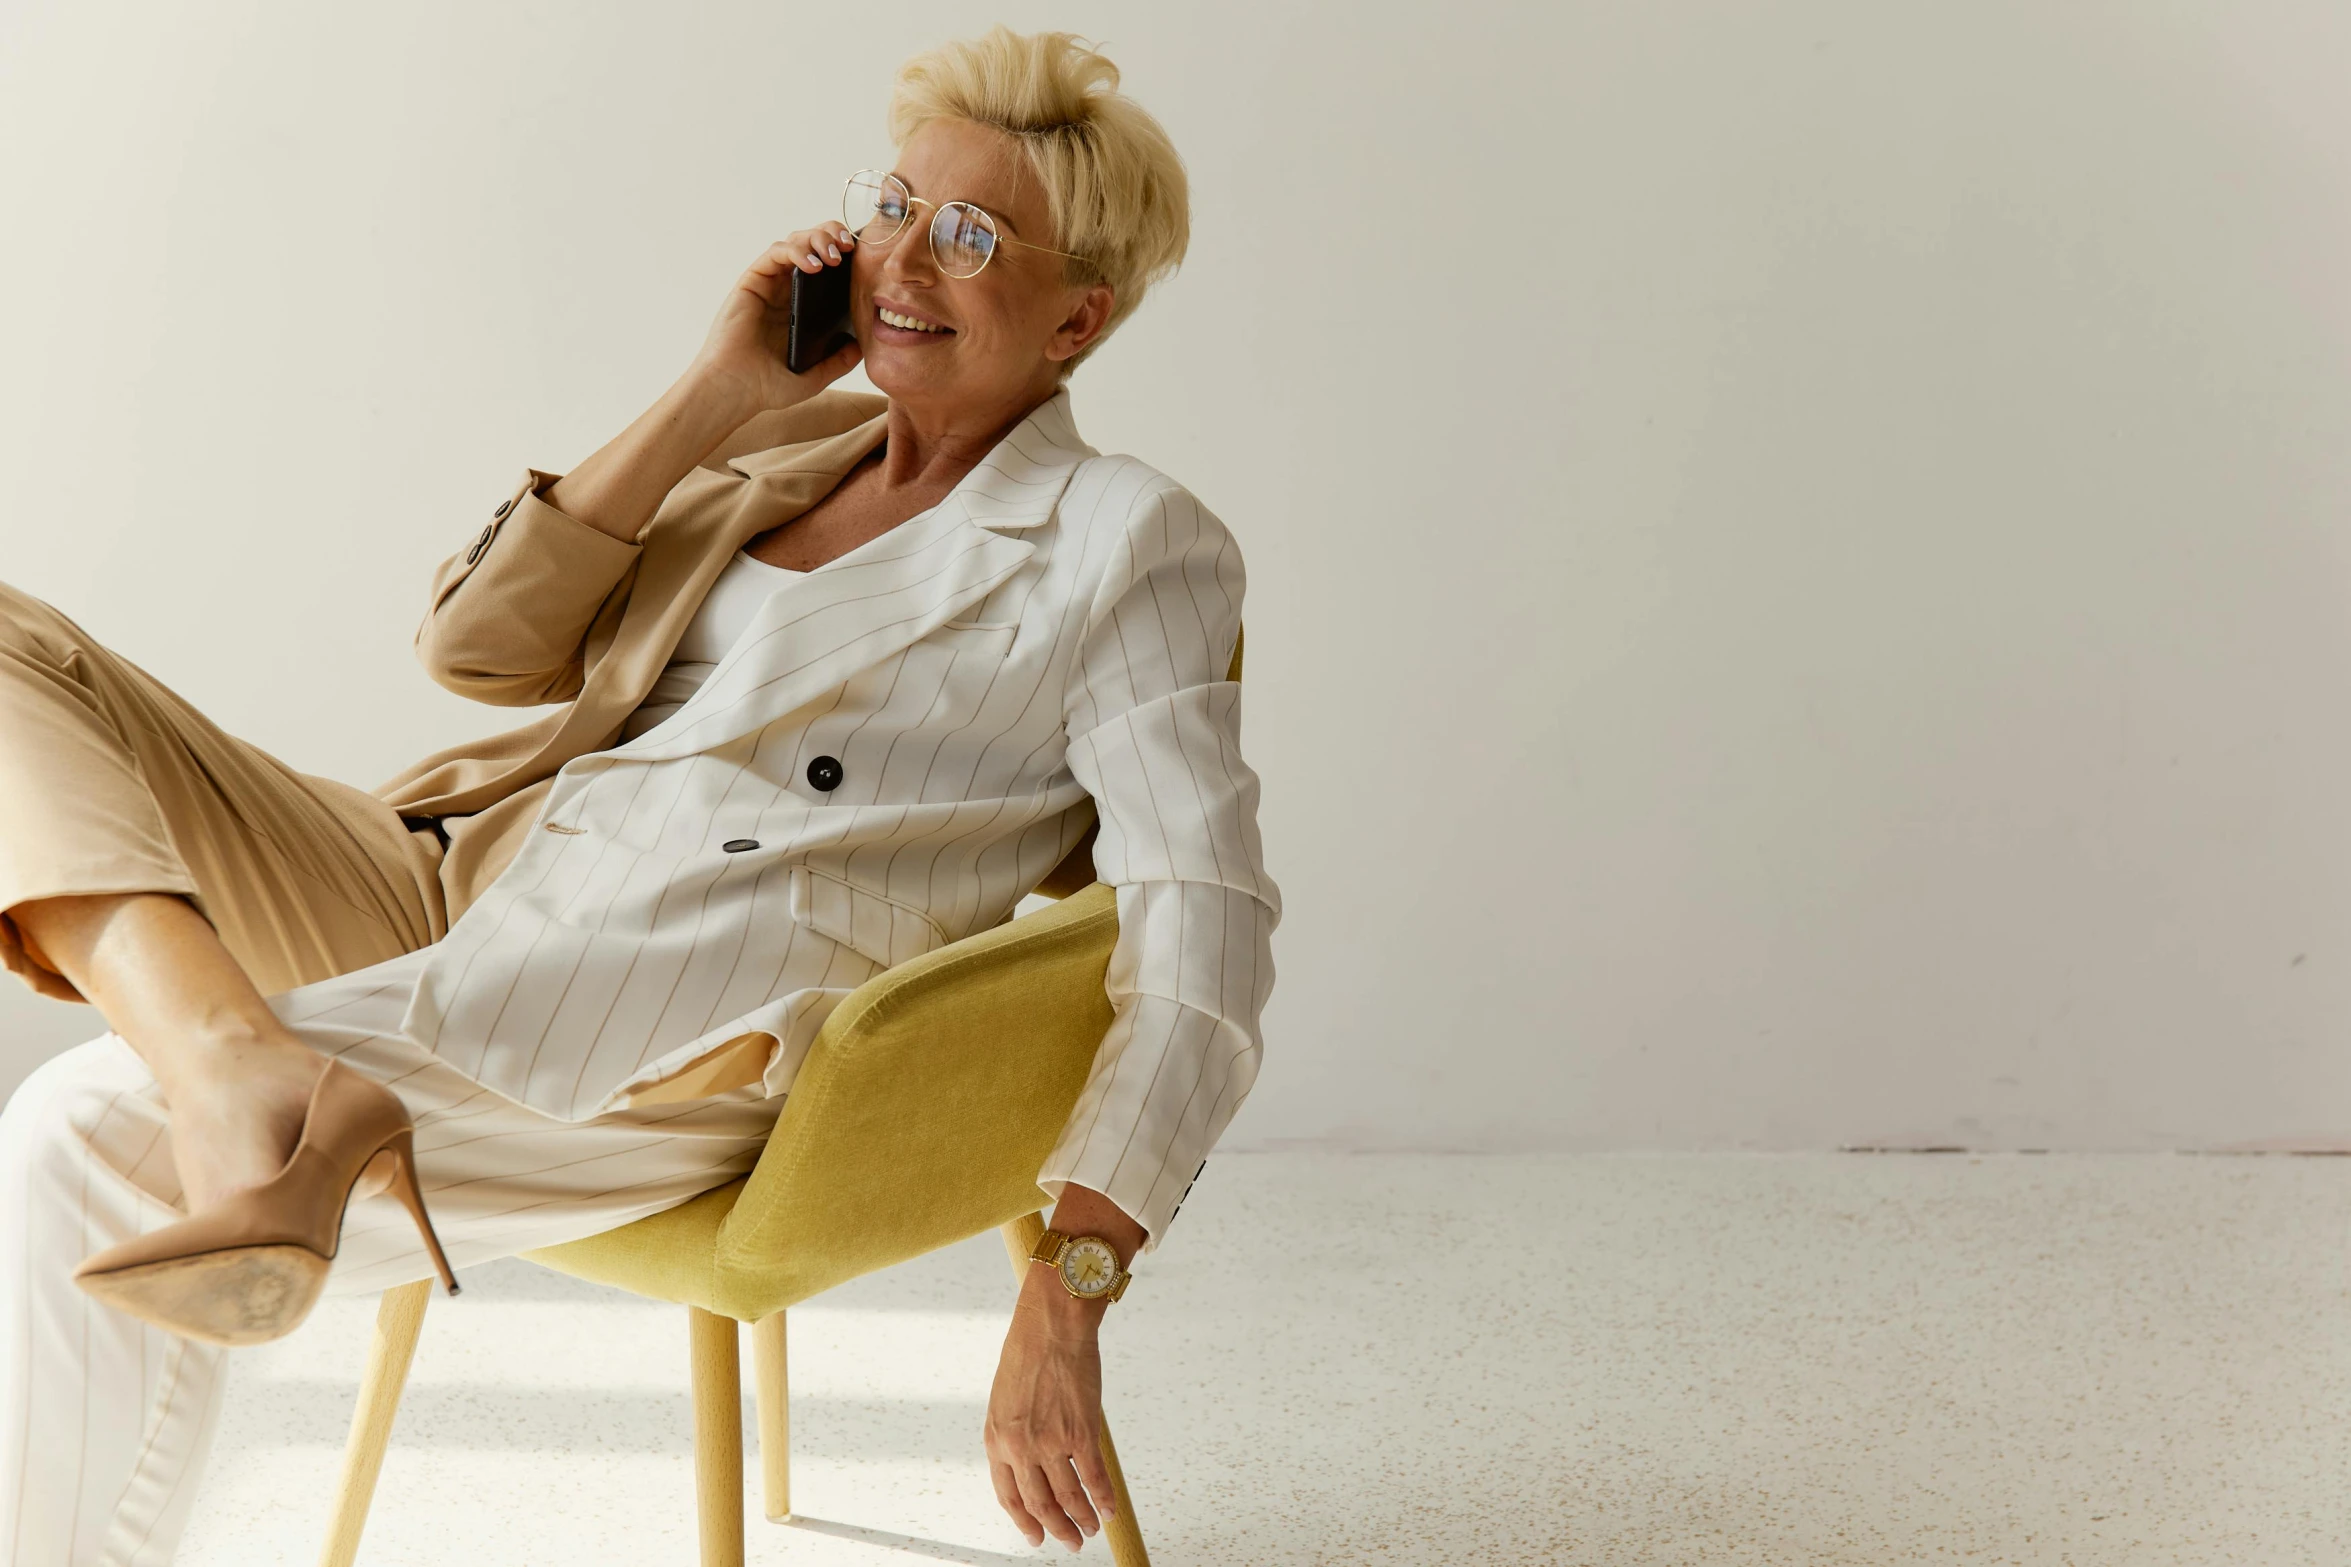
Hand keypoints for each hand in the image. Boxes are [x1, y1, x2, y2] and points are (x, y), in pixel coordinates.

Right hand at [688, 227, 863, 412]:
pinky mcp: (753, 281)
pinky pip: (776, 254)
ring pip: (795, 242)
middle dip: (833, 236)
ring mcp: (770, 284)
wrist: (736, 390)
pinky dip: (795, 251)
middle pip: (813, 245)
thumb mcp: (815, 378)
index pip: (829, 268)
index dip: (847, 255)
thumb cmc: (768, 386)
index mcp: (805, 307)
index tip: (865, 258)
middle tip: (850, 247)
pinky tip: (813, 265)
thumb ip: (838, 362)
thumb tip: (862, 345)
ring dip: (817, 240)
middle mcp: (788, 290)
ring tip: (834, 257)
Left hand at [985, 1263, 1117, 1551]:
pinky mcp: (1080, 1434)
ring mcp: (1050, 1443)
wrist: (1051, 1324)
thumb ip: (1014, 1431)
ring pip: (1068, 1498)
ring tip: (1090, 1529)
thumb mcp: (1006, 1398)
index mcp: (996, 1439)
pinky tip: (1109, 1510)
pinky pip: (1094, 1479)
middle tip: (1071, 1541)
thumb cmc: (1030, 1351)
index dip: (1024, 1521)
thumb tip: (1031, 1458)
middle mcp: (1020, 1447)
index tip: (1036, 1535)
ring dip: (1082, 1519)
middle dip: (1057, 1529)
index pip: (1009, 1495)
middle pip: (1039, 1504)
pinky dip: (1104, 1499)